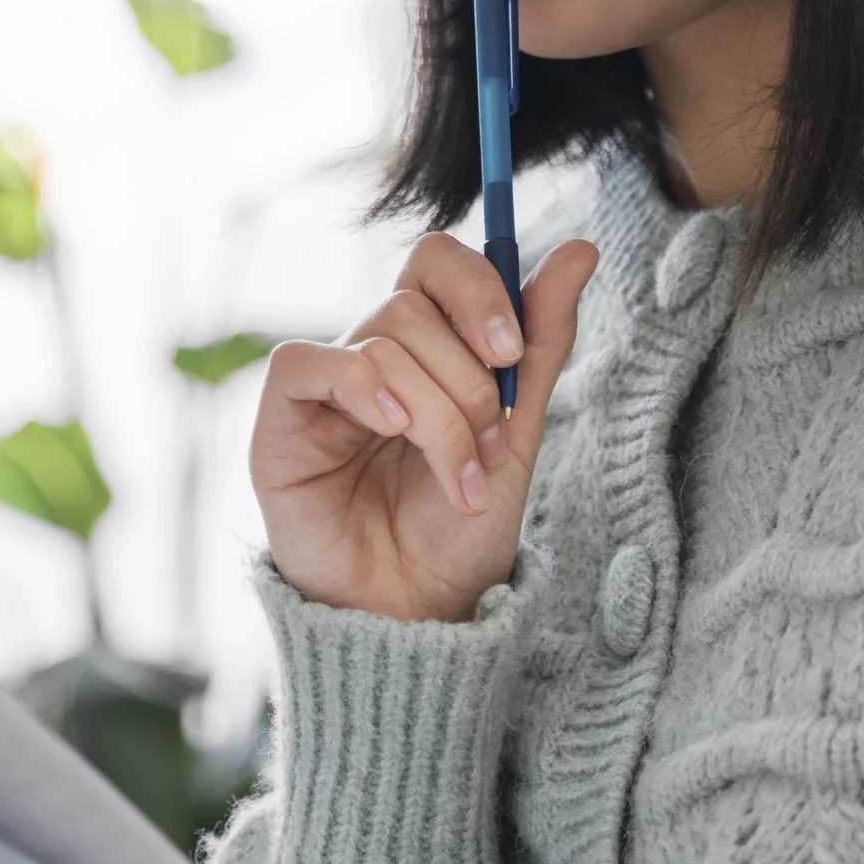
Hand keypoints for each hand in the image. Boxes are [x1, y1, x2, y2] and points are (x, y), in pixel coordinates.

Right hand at [251, 232, 598, 622]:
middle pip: (414, 302)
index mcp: (425, 347)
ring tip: (457, 480)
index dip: (478, 289)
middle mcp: (371, 355)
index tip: (511, 352)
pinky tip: (392, 432)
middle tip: (491, 444)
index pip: (438, 263)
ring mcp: (325, 388)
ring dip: (438, 413)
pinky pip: (307, 363)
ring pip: (382, 342)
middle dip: (469, 378)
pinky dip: (363, 389)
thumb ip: (541, 341)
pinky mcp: (280, 422)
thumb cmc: (459, 531)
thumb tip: (583, 248)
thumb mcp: (517, 431)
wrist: (419, 616)